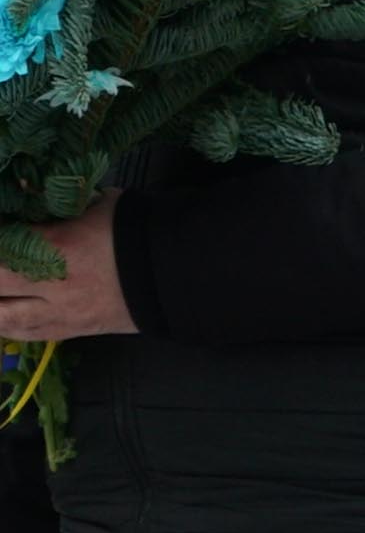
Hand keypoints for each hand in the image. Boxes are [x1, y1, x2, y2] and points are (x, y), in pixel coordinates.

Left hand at [0, 194, 135, 341]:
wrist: (178, 272)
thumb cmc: (138, 231)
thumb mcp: (100, 203)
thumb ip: (63, 205)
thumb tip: (35, 199)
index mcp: (56, 247)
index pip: (0, 243)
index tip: (3, 224)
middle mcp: (50, 286)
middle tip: (0, 261)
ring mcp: (58, 314)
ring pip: (2, 318)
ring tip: (0, 287)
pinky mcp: (68, 331)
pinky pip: (23, 334)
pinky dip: (5, 323)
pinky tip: (4, 312)